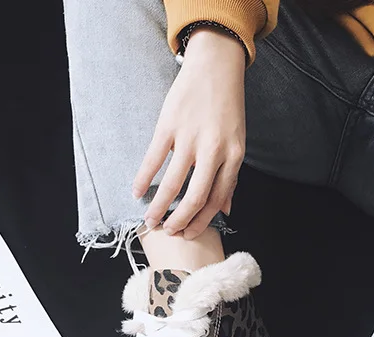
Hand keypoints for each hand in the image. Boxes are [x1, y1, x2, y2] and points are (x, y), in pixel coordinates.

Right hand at [133, 29, 245, 239]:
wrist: (216, 66)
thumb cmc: (227, 108)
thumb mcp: (237, 143)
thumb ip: (230, 176)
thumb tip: (226, 209)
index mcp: (234, 156)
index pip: (217, 198)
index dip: (202, 221)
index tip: (189, 234)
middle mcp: (213, 150)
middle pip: (196, 197)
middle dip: (181, 221)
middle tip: (169, 232)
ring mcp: (190, 137)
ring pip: (173, 183)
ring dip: (160, 206)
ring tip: (151, 220)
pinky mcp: (169, 125)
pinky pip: (154, 159)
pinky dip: (143, 178)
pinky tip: (136, 192)